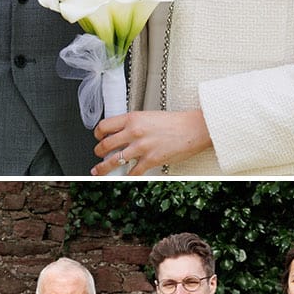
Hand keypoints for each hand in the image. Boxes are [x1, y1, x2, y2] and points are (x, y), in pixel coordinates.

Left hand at [91, 108, 210, 174]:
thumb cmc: (175, 122)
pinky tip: (125, 177)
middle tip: (98, 155)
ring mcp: (142, 147)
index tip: (98, 138)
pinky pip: (133, 172)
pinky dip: (127, 176)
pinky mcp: (151, 159)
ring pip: (114, 161)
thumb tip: (122, 133)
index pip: (104, 126)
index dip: (98, 134)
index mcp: (132, 118)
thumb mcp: (149, 116)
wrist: (195, 128)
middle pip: (105, 145)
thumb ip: (134, 124)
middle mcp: (134, 132)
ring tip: (98, 171)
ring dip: (103, 168)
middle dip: (98, 152)